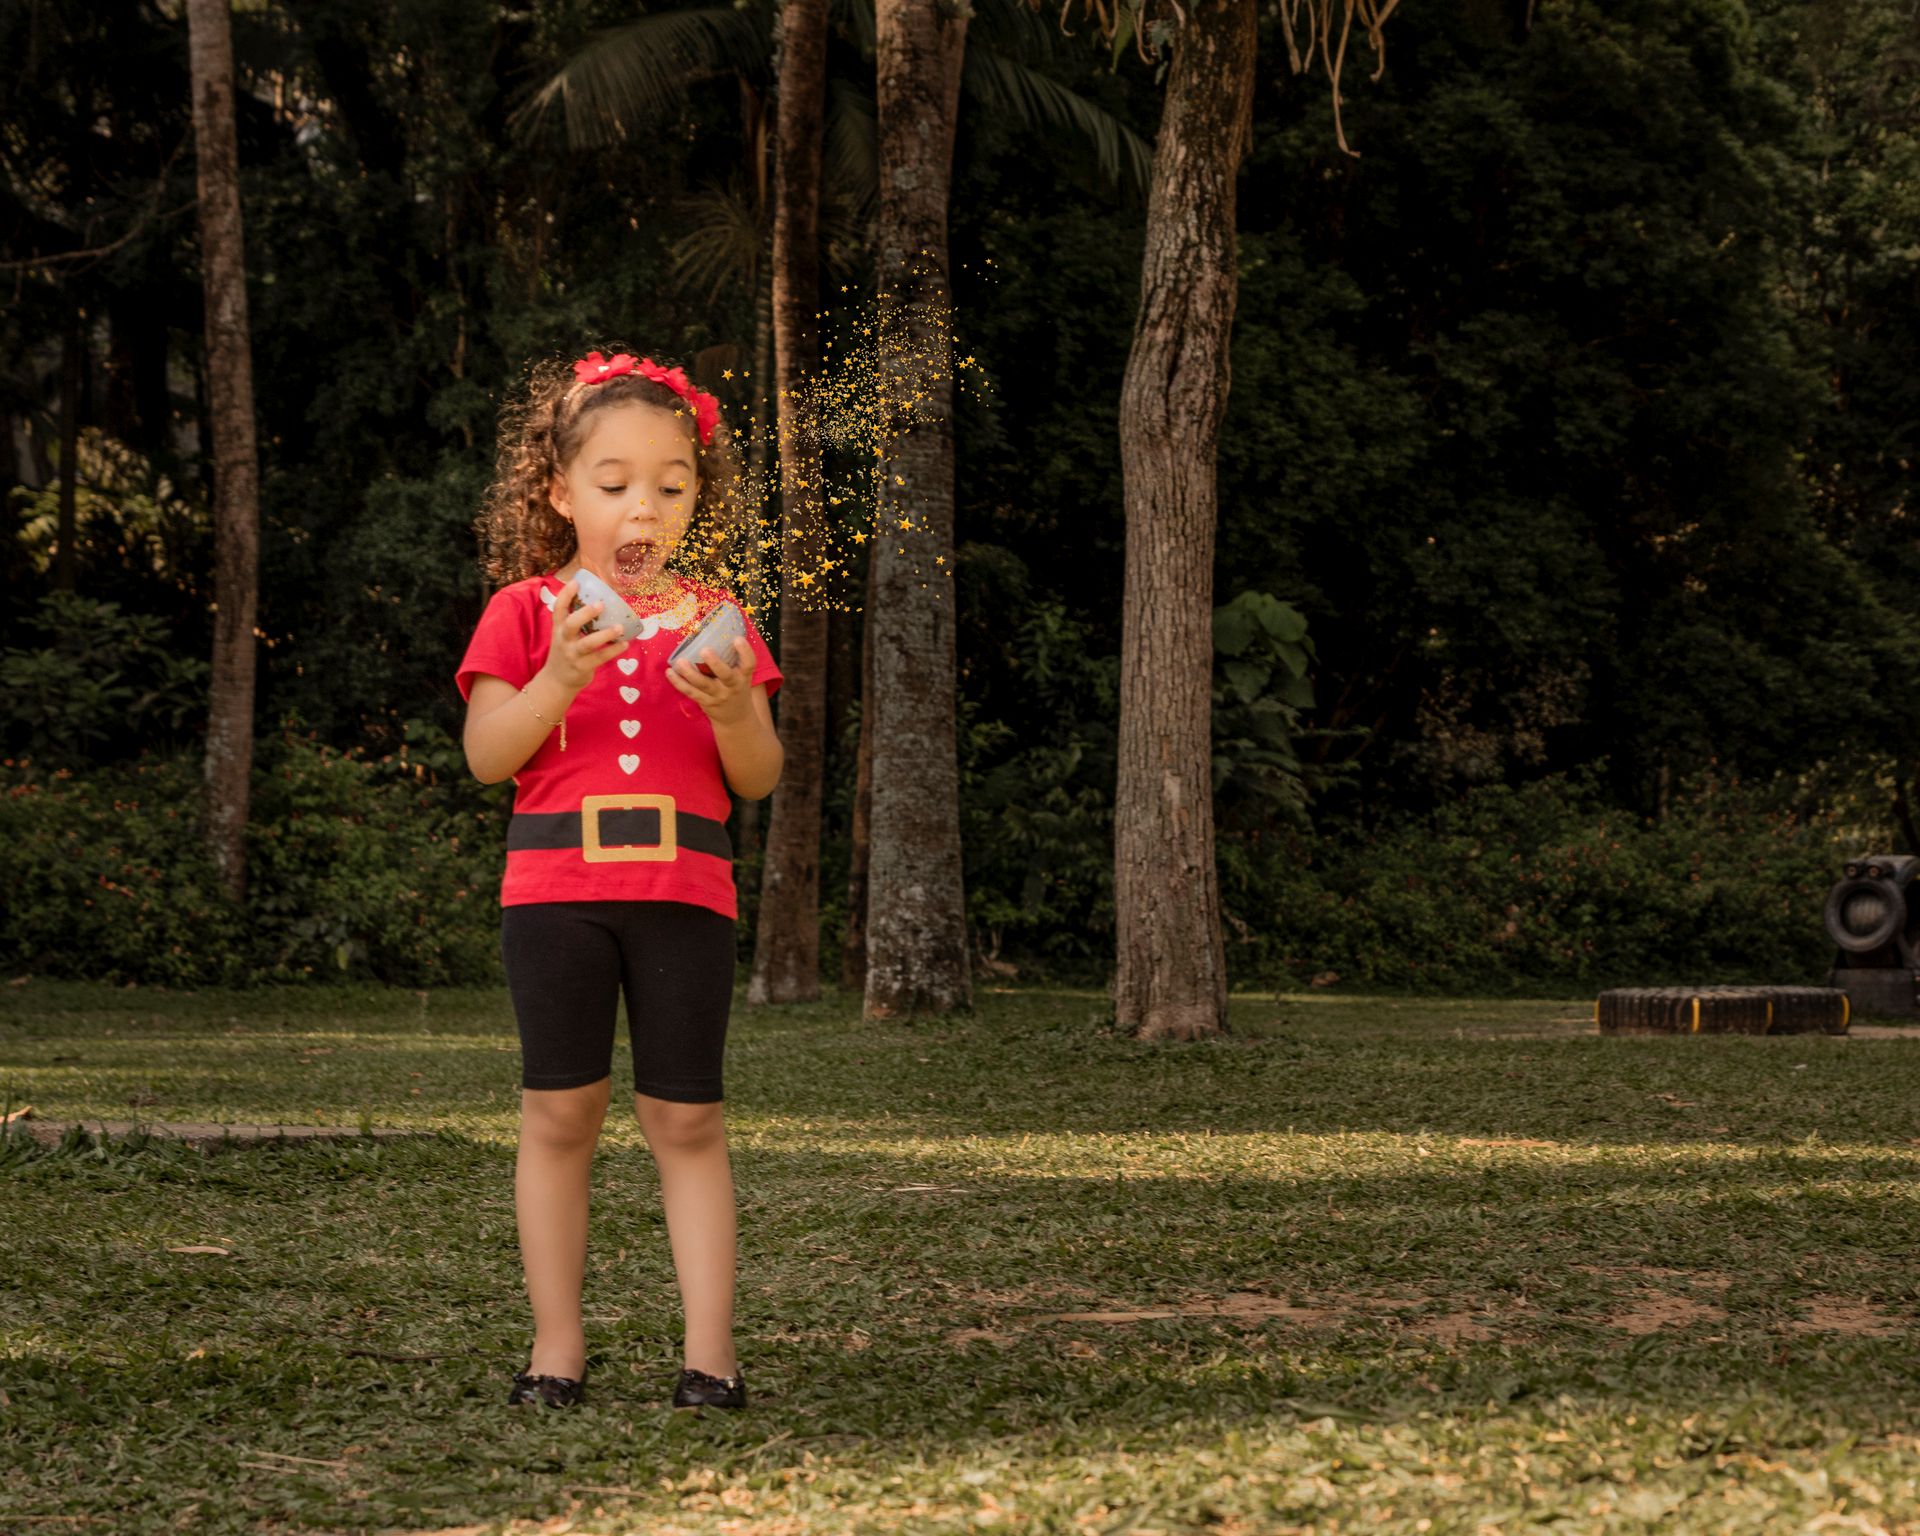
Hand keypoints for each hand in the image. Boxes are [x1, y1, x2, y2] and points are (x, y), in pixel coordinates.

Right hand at [538, 578, 628, 694]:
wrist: (556, 681)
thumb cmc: (566, 650)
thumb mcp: (564, 635)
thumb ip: (576, 620)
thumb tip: (600, 601)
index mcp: (559, 628)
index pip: (558, 609)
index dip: (566, 595)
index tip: (576, 582)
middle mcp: (563, 640)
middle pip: (570, 624)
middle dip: (585, 614)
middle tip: (601, 604)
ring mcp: (572, 654)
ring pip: (587, 643)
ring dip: (605, 635)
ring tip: (620, 627)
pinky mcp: (582, 667)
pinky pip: (600, 658)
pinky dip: (613, 651)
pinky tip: (625, 644)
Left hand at [667, 635, 755, 723]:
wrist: (736, 718)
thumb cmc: (736, 688)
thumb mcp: (742, 675)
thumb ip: (734, 657)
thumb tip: (722, 626)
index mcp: (744, 676)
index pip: (749, 663)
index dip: (744, 651)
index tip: (737, 638)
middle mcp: (732, 686)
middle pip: (726, 675)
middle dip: (715, 663)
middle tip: (705, 650)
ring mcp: (717, 696)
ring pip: (703, 685)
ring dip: (690, 673)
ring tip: (680, 661)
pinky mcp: (704, 702)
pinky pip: (690, 692)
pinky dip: (678, 682)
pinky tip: (670, 672)